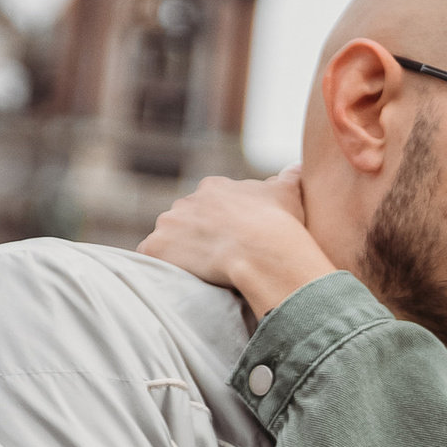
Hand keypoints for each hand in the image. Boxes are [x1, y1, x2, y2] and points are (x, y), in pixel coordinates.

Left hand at [140, 172, 335, 322]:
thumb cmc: (278, 224)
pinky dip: (159, 267)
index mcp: (214, 188)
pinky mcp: (156, 247)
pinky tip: (175, 279)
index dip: (217, 223)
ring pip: (167, 238)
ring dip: (177, 252)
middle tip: (212, 259)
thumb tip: (296, 168)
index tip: (229, 239)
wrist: (262, 251)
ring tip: (196, 272)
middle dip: (195, 237)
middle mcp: (186, 201)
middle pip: (184, 220)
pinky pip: (149, 257)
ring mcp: (168, 223)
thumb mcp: (289, 194)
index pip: (208, 203)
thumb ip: (289, 177)